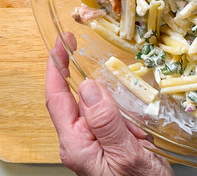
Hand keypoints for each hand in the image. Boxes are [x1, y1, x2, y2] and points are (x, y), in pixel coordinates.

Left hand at [45, 34, 173, 175]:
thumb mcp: (127, 153)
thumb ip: (106, 120)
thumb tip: (89, 86)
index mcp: (76, 145)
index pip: (57, 98)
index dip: (55, 68)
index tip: (61, 44)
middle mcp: (78, 144)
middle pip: (76, 101)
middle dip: (96, 89)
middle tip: (112, 85)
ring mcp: (91, 146)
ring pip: (96, 109)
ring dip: (118, 108)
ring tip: (138, 133)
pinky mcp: (106, 148)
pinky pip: (110, 122)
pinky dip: (126, 119)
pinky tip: (141, 134)